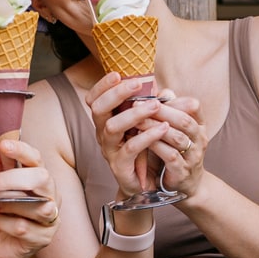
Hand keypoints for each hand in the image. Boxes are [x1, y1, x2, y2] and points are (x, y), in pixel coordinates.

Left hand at [0, 131, 59, 257]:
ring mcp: (51, 216)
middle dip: (12, 179)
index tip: (3, 144)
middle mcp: (50, 194)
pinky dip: (4, 224)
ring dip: (6, 206)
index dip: (22, 150)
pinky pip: (23, 227)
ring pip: (34, 205)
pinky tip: (1, 225)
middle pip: (41, 178)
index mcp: (38, 177)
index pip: (36, 158)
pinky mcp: (45, 237)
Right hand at [87, 73, 169, 195]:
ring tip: (155, 106)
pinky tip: (162, 128)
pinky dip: (147, 136)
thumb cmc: (146, 150)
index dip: (102, 85)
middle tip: (137, 84)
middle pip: (98, 109)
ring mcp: (109, 150)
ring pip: (112, 127)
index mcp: (106, 121)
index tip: (118, 74)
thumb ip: (152, 108)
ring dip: (134, 113)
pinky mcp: (120, 166)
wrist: (147, 183)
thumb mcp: (147, 125)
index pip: (94, 99)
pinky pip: (130, 148)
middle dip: (116, 93)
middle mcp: (103, 134)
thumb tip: (164, 90)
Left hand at [143, 93, 205, 197]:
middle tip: (138, 104)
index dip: (174, 99)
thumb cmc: (175, 151)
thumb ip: (168, 111)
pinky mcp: (182, 172)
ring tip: (137, 121)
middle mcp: (199, 139)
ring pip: (177, 137)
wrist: (184, 186)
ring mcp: (192, 156)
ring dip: (155, 127)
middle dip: (161, 110)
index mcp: (198, 126)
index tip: (151, 95)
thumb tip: (159, 88)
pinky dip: (156, 146)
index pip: (193, 105)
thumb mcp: (174, 130)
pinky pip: (170, 156)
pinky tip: (142, 141)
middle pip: (184, 119)